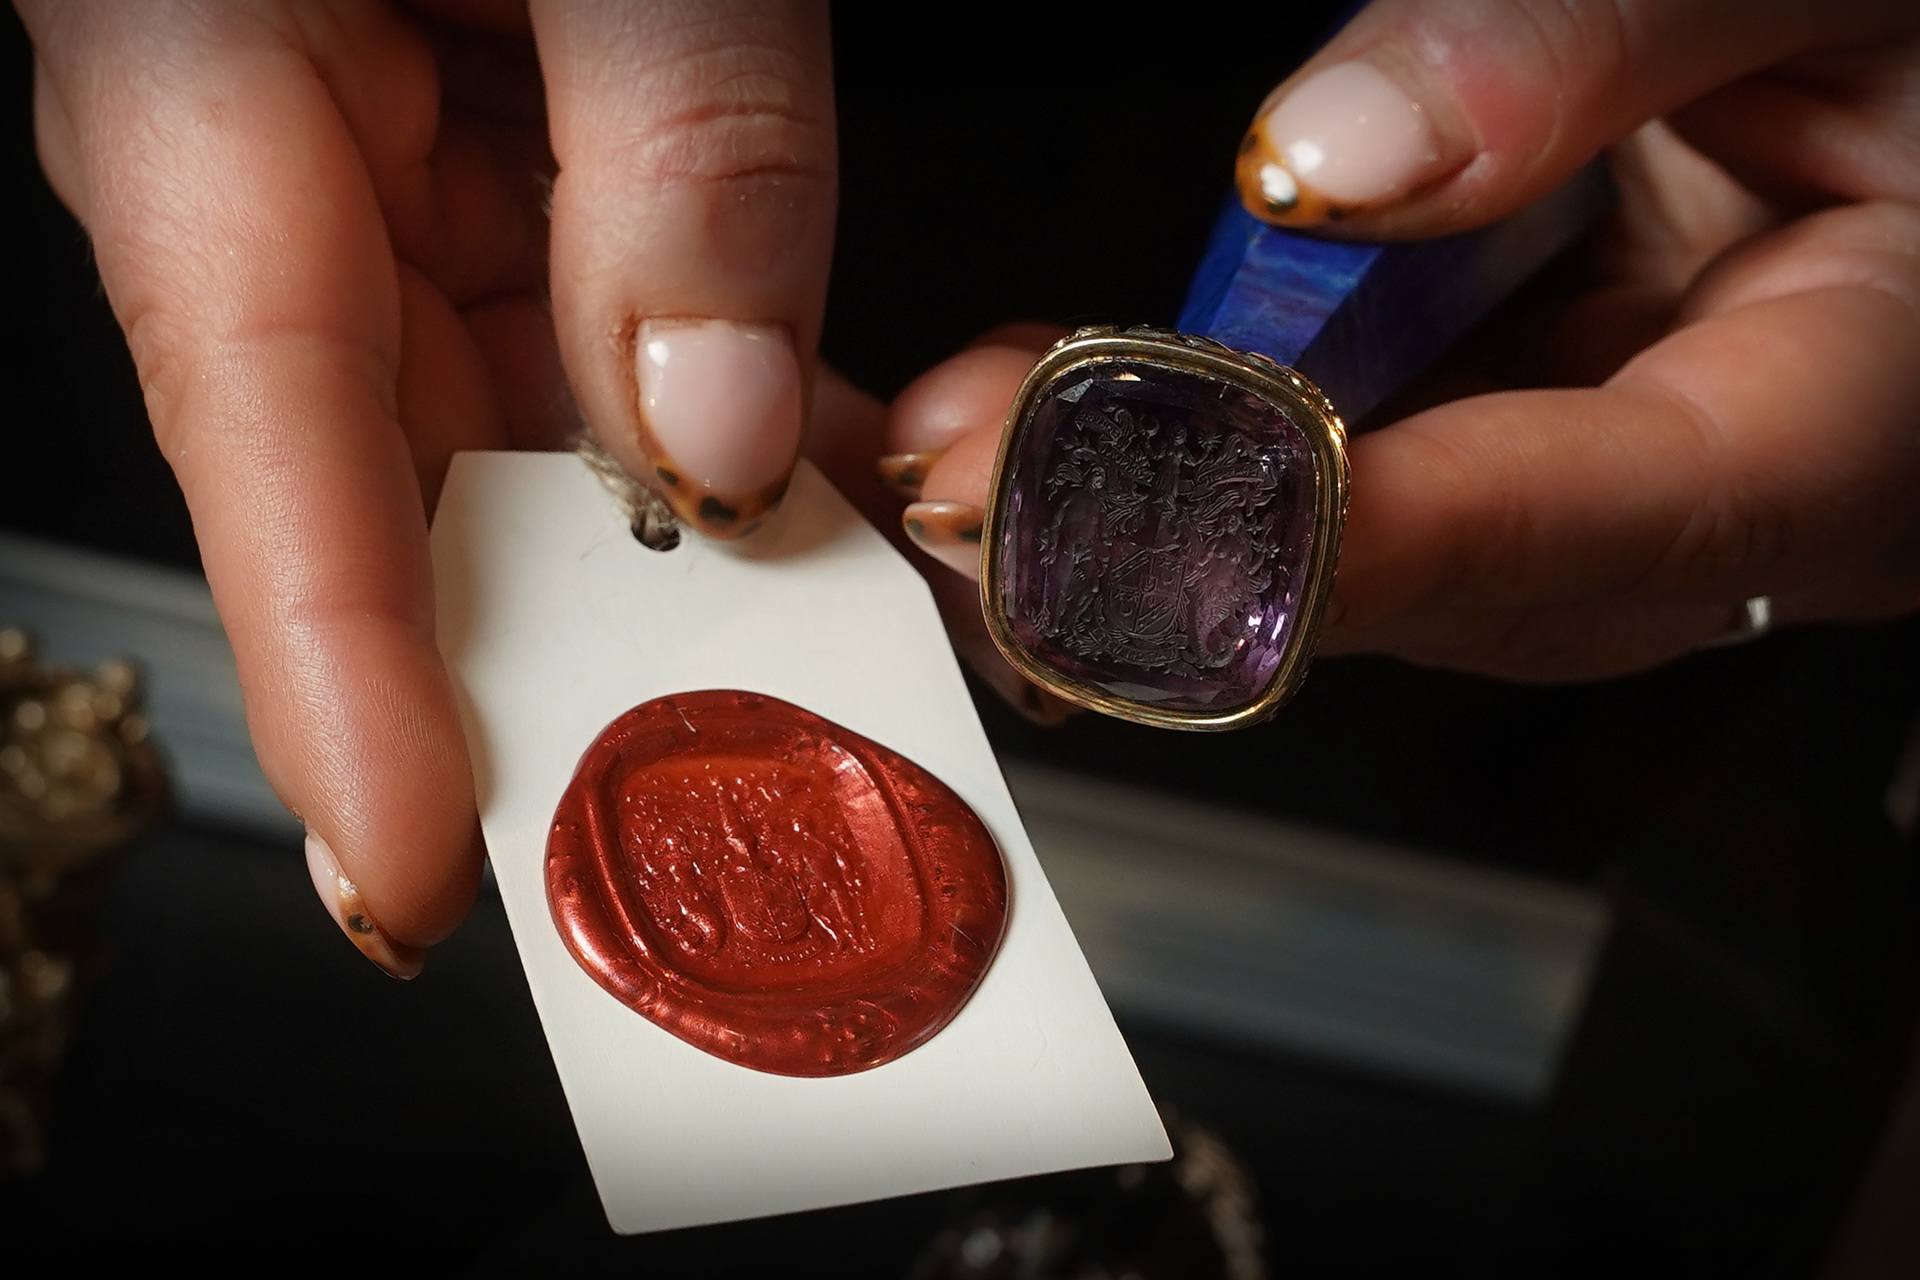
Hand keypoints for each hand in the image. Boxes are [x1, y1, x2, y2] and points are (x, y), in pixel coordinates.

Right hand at [21, 0, 835, 974]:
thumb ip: (678, 147)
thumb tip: (703, 431)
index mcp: (208, 79)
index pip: (266, 433)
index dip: (340, 674)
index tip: (414, 861)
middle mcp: (265, 150)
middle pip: (385, 470)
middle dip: (536, 646)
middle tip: (679, 786)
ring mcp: (364, 158)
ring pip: (491, 423)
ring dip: (645, 540)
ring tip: (796, 635)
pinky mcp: (465, 148)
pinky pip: (563, 329)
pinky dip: (686, 415)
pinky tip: (795, 473)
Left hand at [884, 0, 1919, 690]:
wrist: (1890, 84)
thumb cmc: (1900, 52)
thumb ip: (1592, 42)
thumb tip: (1337, 160)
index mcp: (1848, 431)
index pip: (1590, 516)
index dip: (1353, 526)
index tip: (1143, 500)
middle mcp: (1702, 511)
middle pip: (1429, 592)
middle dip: (1175, 555)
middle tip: (969, 495)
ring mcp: (1587, 492)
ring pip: (1352, 560)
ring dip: (1138, 516)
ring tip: (961, 444)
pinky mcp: (1506, 444)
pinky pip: (1331, 480)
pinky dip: (1183, 449)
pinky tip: (1046, 417)